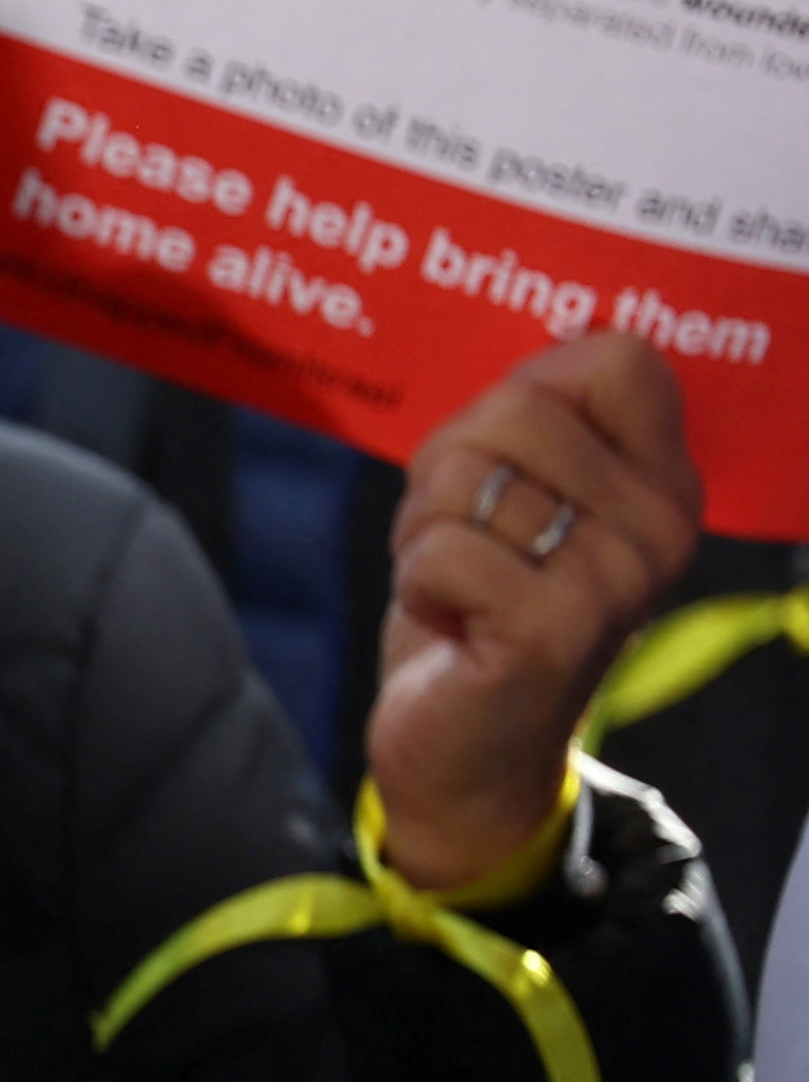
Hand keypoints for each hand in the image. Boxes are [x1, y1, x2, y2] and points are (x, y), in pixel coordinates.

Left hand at [373, 337, 697, 890]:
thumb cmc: (479, 608)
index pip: (616, 356)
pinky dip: (418, 581)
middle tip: (466, 541)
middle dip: (450, 472)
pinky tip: (451, 624)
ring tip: (461, 586)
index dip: (529, 387)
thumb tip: (567, 329)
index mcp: (663, 481)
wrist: (468, 752)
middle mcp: (660, 526)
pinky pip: (441, 549)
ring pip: (466, 478)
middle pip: (515, 409)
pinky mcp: (553, 629)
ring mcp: (615, 579)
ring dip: (428, 531)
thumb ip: (537, 420)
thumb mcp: (515, 495)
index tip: (509, 455)